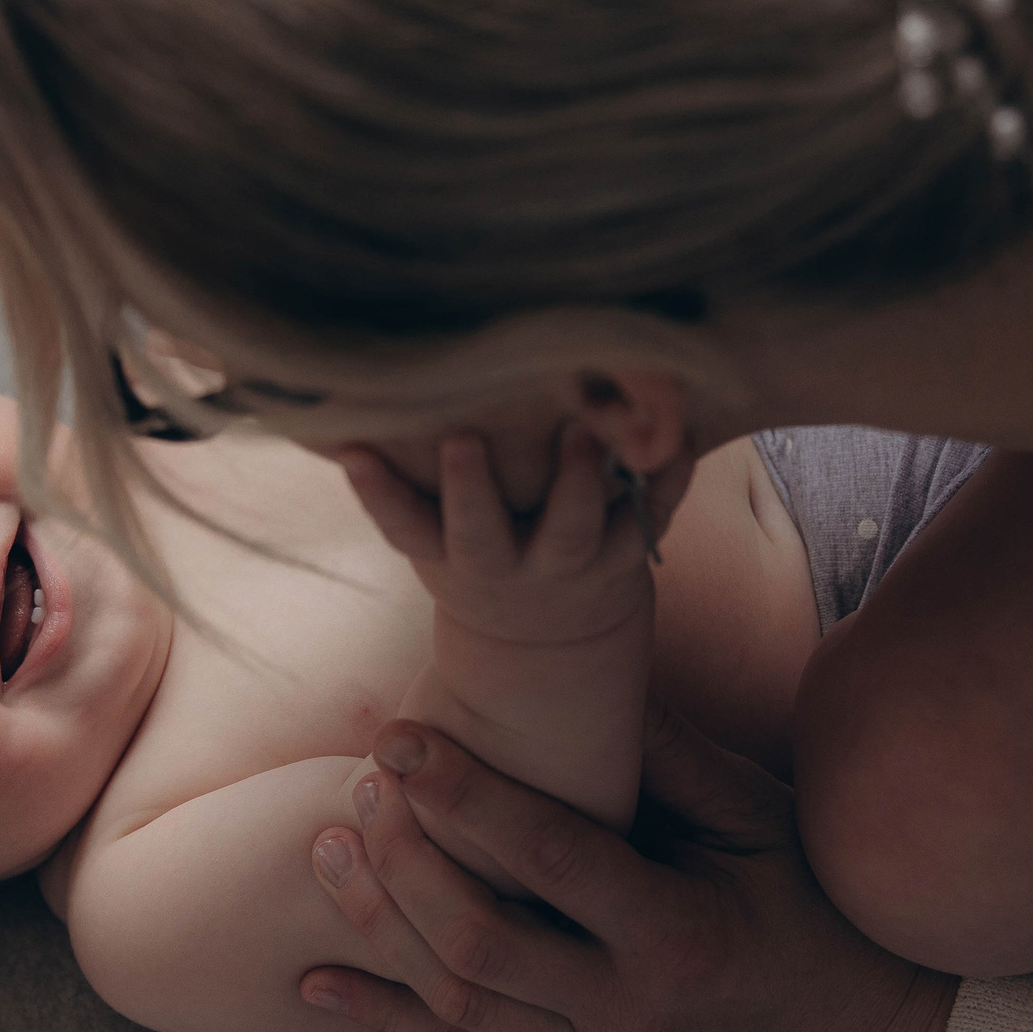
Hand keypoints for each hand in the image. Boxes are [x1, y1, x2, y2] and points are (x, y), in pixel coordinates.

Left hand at [301, 705, 958, 1031]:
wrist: (847, 1027)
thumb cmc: (803, 896)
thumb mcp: (752, 815)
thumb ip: (664, 755)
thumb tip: (574, 675)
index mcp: (678, 933)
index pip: (548, 858)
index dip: (465, 794)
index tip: (398, 737)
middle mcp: (629, 1012)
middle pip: (480, 939)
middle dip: (406, 860)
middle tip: (356, 787)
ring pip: (458, 1000)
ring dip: (380, 925)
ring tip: (326, 851)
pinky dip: (387, 1013)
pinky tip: (314, 979)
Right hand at [341, 424, 651, 650]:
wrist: (548, 642)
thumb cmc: (478, 550)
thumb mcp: (436, 532)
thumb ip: (412, 475)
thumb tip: (353, 390)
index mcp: (447, 554)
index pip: (401, 526)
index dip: (375, 493)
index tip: (354, 452)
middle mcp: (501, 565)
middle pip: (482, 535)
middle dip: (471, 490)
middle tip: (461, 438)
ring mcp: (565, 566)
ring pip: (571, 533)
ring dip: (577, 483)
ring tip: (581, 431)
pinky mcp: (622, 558)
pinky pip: (650, 521)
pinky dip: (668, 481)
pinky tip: (680, 437)